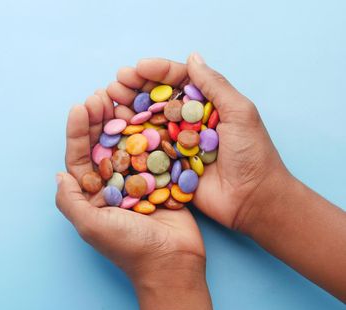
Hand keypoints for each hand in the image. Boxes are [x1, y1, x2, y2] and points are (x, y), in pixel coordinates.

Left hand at [55, 89, 204, 286]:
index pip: (80, 157)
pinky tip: (146, 112)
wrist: (173, 262)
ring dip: (121, 120)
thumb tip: (58, 174)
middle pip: (102, 145)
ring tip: (120, 97)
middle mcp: (112, 184)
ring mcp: (136, 180)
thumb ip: (70, 200)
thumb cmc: (129, 247)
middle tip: (101, 95)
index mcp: (92, 195)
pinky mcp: (160, 178)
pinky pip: (152, 149)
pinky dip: (148, 130)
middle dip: (98, 120)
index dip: (77, 132)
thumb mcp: (91, 226)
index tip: (79, 107)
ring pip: (126, 143)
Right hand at [109, 54, 290, 232]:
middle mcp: (188, 121)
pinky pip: (145, 148)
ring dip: (127, 109)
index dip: (158, 72)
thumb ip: (215, 86)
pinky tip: (112, 127)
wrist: (253, 200)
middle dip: (135, 89)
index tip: (138, 67)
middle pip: (157, 99)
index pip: (178, 81)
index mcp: (206, 105)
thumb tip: (193, 56)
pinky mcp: (168, 165)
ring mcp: (176, 143)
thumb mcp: (240, 113)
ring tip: (109, 99)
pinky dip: (128, 137)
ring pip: (147, 121)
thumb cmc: (253, 155)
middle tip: (116, 83)